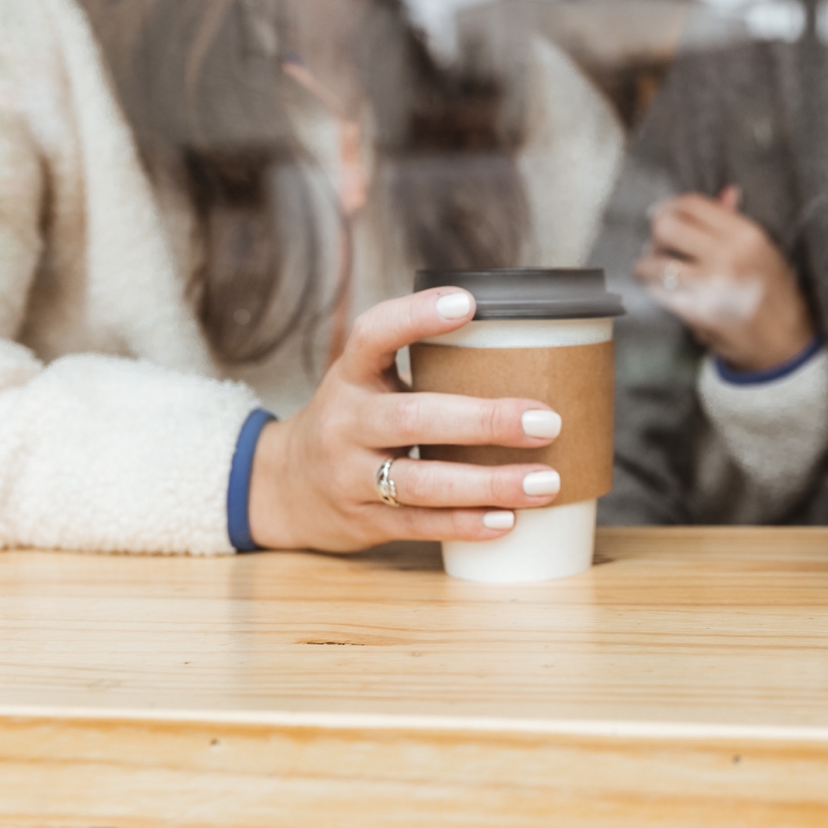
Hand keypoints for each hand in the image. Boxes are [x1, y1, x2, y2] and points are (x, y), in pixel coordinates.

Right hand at [248, 287, 565, 551]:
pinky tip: (507, 520)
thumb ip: (427, 371)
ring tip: (544, 482)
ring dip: (487, 483)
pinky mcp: (363, 520)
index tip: (469, 303)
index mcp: (351, 376)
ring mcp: (350, 475)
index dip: (416, 316)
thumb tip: (528, 352)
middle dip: (484, 421)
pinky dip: (465, 524)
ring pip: (420, 481)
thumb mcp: (368, 384)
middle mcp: (345, 422)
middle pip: (412, 418)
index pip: (373, 335)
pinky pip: (419, 524)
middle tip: (545, 421)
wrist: (282, 487)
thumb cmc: (353, 422)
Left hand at [634, 187, 814, 371]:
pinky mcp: (697, 313)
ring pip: (654, 262)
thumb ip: (738, 223)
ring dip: (647, 265)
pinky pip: (659, 293)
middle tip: (660, 246)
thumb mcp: (765, 251)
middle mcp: (727, 255)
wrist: (785, 342)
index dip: (671, 207)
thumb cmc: (776, 294)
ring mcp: (710, 285)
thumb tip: (726, 192)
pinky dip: (654, 290)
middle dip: (657, 235)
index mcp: (746, 235)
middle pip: (666, 226)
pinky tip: (663, 291)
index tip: (665, 215)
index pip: (691, 204)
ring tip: (653, 270)